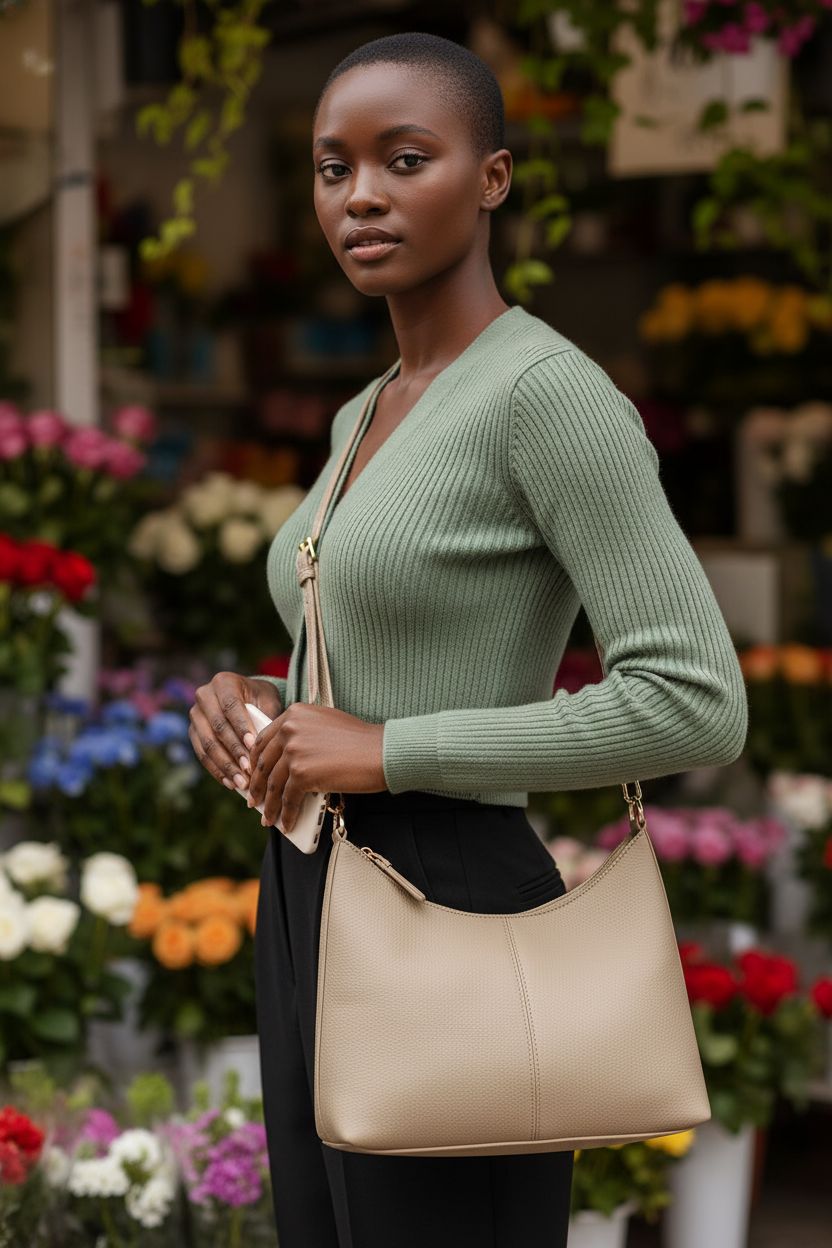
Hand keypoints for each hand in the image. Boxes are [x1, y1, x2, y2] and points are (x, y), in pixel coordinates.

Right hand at [189, 673, 282, 791]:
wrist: (245, 698)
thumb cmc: (261, 699)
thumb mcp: (268, 699)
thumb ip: (268, 715)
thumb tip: (267, 743)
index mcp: (224, 682)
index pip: (231, 706)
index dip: (240, 727)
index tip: (252, 746)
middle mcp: (204, 695)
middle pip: (217, 727)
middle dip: (234, 751)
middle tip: (249, 770)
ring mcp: (195, 715)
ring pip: (207, 744)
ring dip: (225, 765)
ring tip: (241, 782)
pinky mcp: (193, 732)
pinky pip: (202, 754)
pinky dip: (217, 770)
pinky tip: (230, 783)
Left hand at [246, 702, 386, 832]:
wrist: (381, 751)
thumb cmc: (360, 740)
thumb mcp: (324, 724)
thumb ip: (302, 734)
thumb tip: (285, 761)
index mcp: (293, 714)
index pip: (263, 739)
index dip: (254, 761)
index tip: (252, 775)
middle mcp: (290, 728)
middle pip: (264, 763)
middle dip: (257, 786)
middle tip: (254, 800)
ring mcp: (294, 751)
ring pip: (274, 785)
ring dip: (270, 806)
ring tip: (268, 818)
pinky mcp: (302, 773)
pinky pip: (289, 799)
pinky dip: (287, 814)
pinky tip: (287, 823)